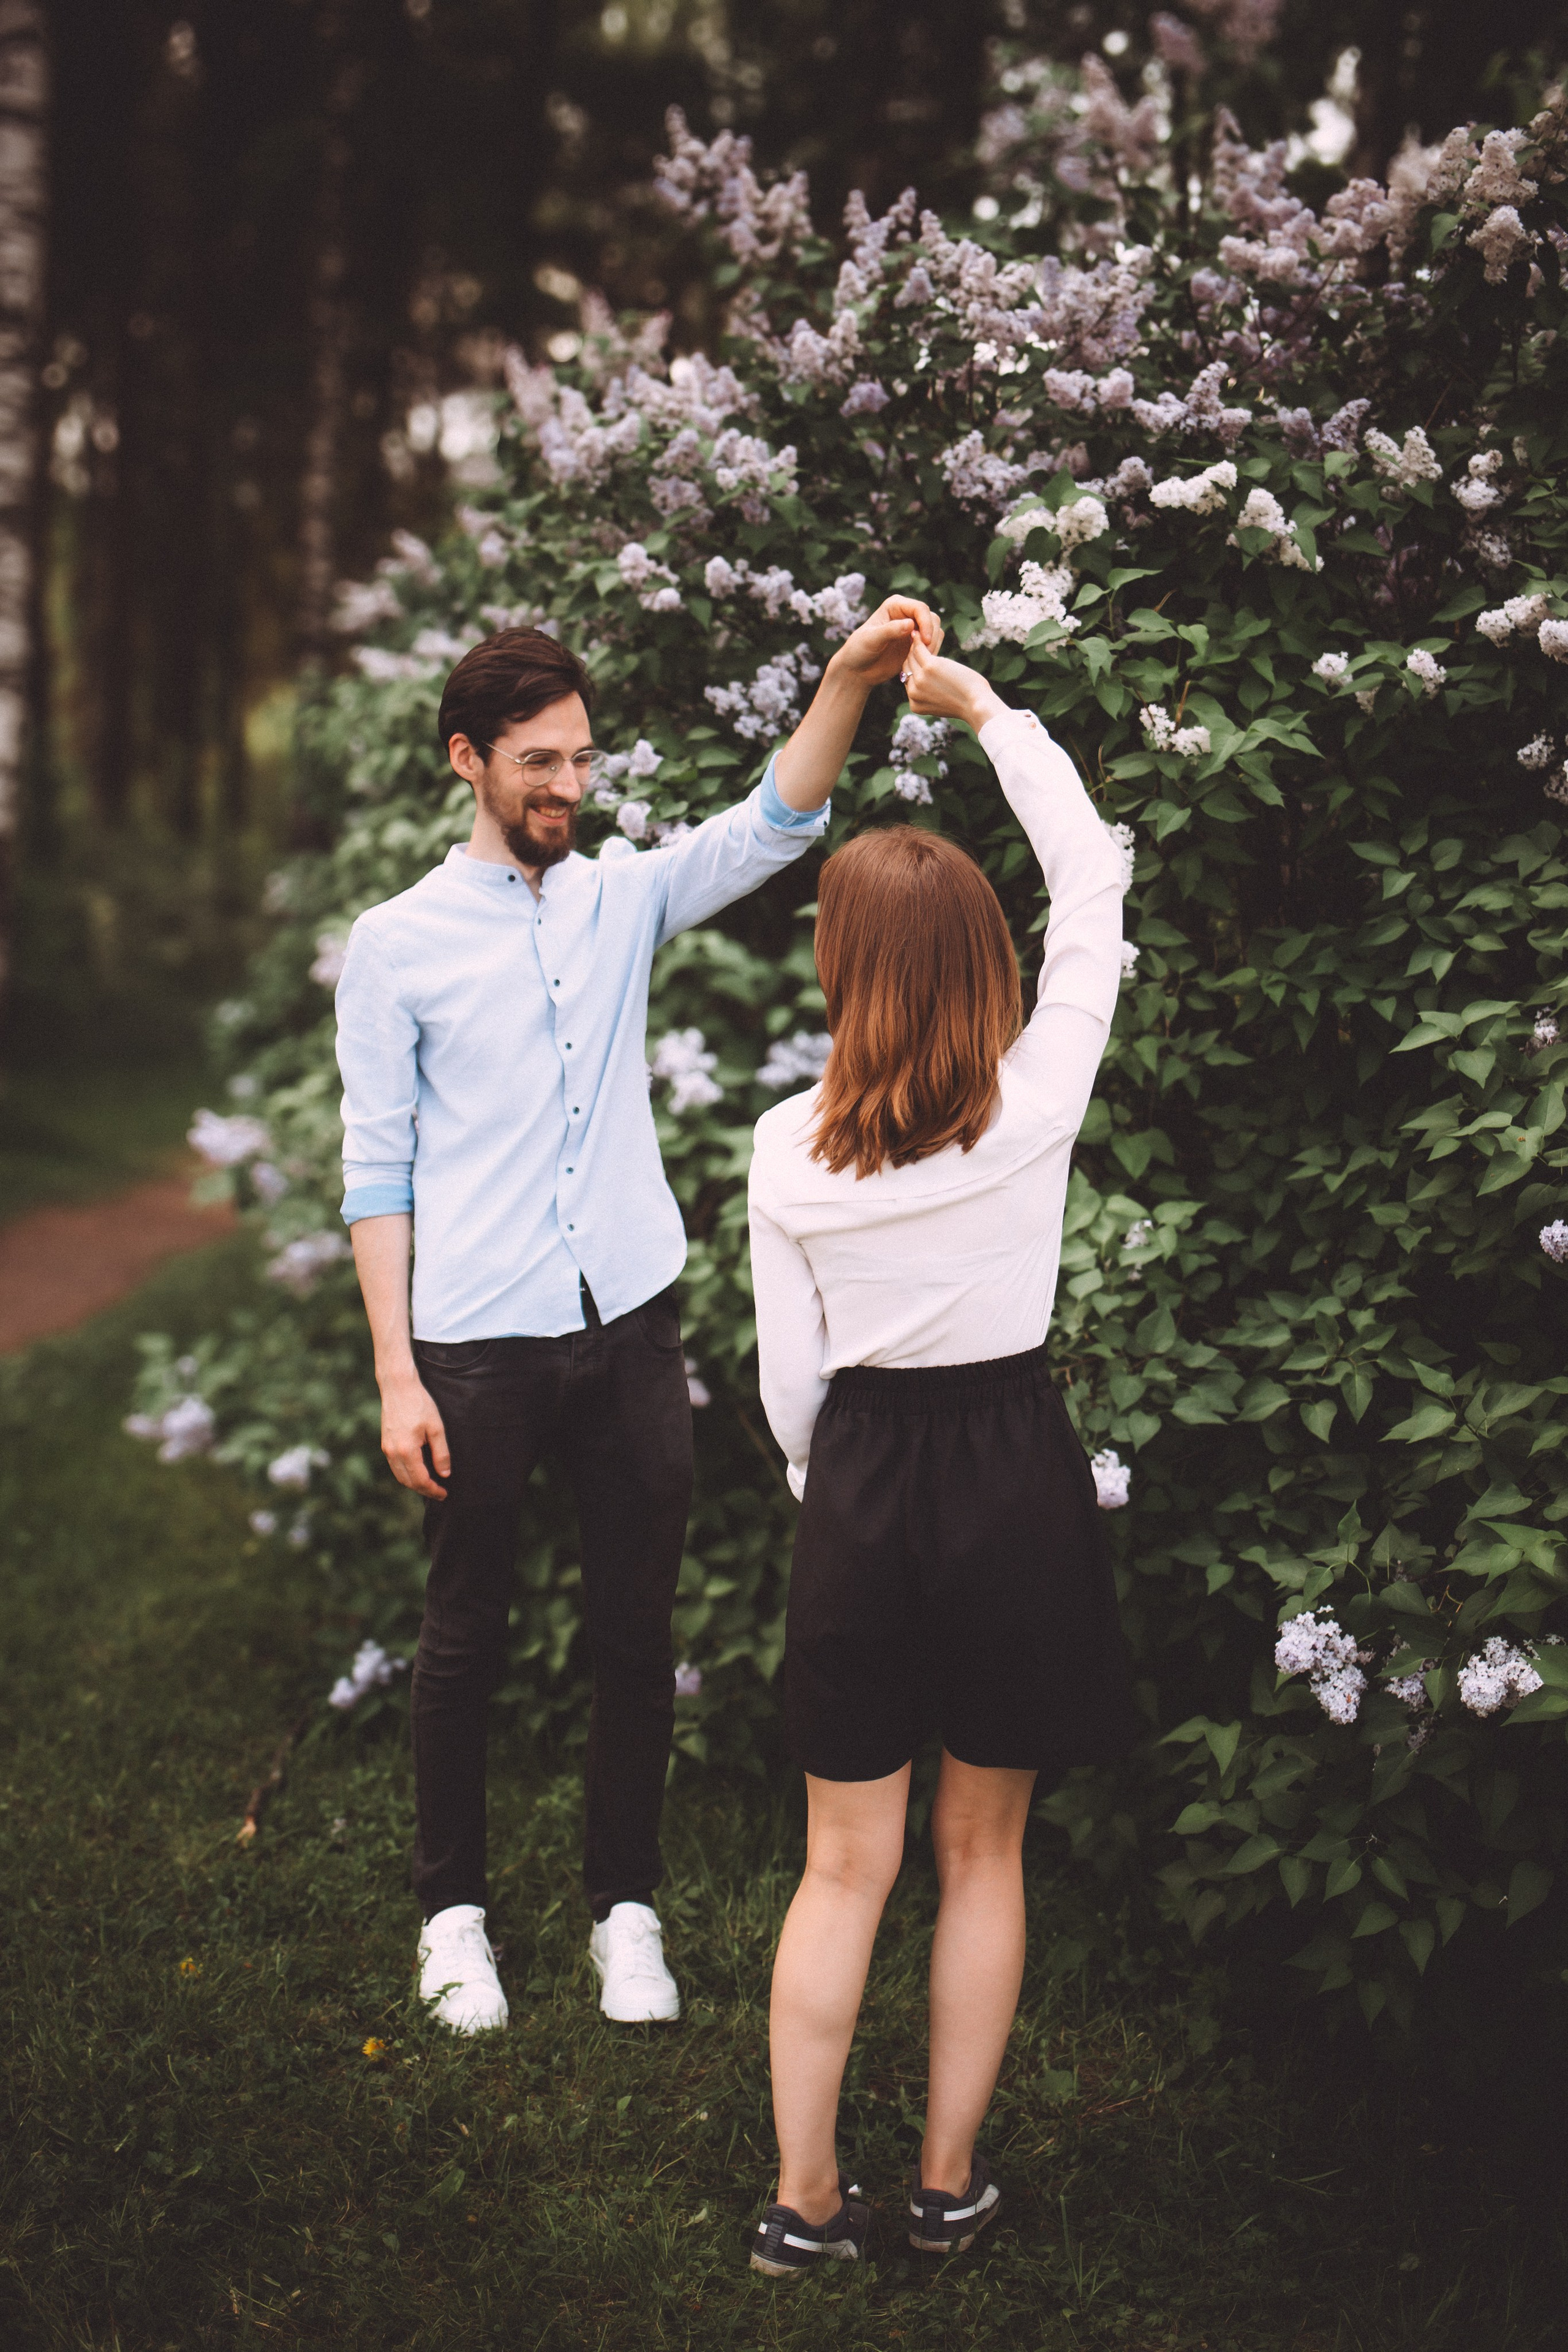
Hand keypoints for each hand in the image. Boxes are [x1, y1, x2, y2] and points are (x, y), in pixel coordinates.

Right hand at [379, 1369, 449, 1496]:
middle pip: (408, 1482)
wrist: (398, 1386)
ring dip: (414, 1484)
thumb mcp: (436, 1428)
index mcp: (406, 1450)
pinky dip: (406, 1474)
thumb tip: (445, 1474)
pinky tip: (417, 1471)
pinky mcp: (385, 1443)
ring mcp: (386, 1448)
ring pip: (400, 1476)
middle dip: (424, 1490)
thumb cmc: (419, 1404)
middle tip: (439, 1492)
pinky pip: (395, 1466)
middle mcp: (393, 1452)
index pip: (420, 1480)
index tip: (444, 1494)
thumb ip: (441, 1453)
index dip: (433, 1490)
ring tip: (430, 1485)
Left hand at [828, 594, 943, 687]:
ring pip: (935, 631)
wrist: (857, 670)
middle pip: (932, 618)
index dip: (926, 623)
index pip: (920, 609)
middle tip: (923, 654)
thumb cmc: (858, 651)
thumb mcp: (871, 639)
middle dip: (931, 635)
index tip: (926, 641)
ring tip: (919, 659)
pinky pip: (932, 645)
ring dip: (932, 646)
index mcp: (895, 605)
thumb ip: (890, 630)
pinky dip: (930, 654)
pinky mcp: (916, 644)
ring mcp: (913, 629)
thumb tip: (911, 624)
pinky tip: (917, 663)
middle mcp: (906, 614)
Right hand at [902, 629, 1006, 732]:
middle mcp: (914, 693)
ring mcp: (920, 680)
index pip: (909, 681)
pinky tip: (919, 631)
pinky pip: (919, 649)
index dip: (914, 668)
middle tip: (915, 642)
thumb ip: (931, 694)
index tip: (917, 656)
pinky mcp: (929, 667)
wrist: (976, 705)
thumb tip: (931, 682)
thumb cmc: (966, 702)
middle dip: (911, 655)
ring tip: (918, 633)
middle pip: (907, 668)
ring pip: (911, 657)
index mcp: (915, 704)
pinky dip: (918, 639)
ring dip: (914, 645)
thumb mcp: (942, 701)